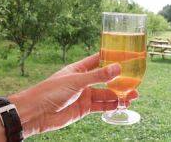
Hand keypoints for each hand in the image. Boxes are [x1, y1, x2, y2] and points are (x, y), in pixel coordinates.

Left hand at [9, 53, 137, 137]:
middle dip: (120, 80)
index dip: (113, 58)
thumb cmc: (51, 91)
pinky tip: (121, 105)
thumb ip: (98, 76)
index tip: (128, 57)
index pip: (99, 60)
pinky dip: (112, 106)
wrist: (36, 113)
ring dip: (119, 95)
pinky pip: (101, 106)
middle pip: (106, 79)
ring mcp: (84, 95)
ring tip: (133, 96)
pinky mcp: (84, 108)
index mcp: (79, 68)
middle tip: (135, 81)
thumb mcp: (77, 81)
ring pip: (106, 94)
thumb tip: (118, 68)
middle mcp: (84, 81)